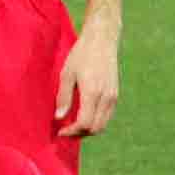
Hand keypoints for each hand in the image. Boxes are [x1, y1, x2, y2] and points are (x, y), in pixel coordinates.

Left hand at [56, 17, 118, 136]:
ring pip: (103, 124)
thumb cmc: (81, 55)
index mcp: (93, 93)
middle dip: (80, 134)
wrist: (102, 40)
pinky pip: (107, 115)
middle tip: (64, 131)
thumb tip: (59, 118)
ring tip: (71, 125)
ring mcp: (113, 96)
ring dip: (88, 129)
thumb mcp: (66, 75)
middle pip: (96, 128)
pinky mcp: (115, 94)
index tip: (59, 131)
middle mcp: (107, 97)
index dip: (71, 131)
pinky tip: (82, 116)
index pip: (85, 123)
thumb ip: (63, 97)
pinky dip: (95, 121)